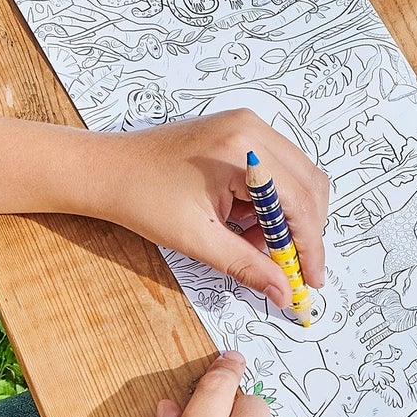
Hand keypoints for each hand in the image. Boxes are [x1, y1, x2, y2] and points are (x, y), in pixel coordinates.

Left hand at [106, 109, 329, 308]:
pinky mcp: (241, 131)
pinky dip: (274, 201)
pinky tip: (247, 223)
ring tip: (256, 244)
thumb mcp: (197, 239)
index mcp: (240, 150)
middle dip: (304, 231)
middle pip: (308, 184)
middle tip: (290, 267)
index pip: (298, 201)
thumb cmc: (141, 197)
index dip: (310, 245)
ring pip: (297, 177)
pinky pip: (278, 168)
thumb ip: (247, 265)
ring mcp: (248, 125)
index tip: (310, 278)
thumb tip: (283, 291)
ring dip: (288, 217)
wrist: (106, 169)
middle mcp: (251, 128)